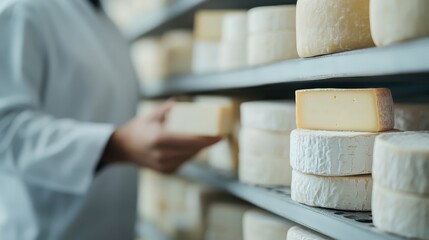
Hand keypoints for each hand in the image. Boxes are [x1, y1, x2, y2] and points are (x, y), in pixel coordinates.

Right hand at [100, 100, 220, 172]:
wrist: (123, 149)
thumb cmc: (138, 129)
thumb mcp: (151, 115)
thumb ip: (169, 108)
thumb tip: (187, 102)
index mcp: (159, 139)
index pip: (189, 141)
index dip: (207, 140)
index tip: (221, 136)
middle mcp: (162, 155)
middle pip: (193, 150)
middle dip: (208, 143)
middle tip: (219, 134)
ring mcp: (164, 166)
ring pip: (191, 156)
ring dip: (200, 147)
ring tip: (209, 137)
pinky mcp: (166, 171)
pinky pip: (185, 161)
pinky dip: (191, 153)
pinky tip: (194, 145)